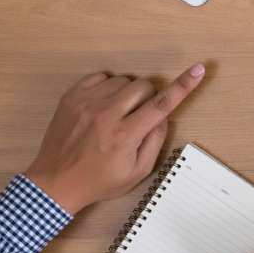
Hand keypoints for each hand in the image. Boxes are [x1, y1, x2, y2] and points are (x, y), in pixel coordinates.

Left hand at [24, 64, 205, 213]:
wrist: (55, 183)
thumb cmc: (100, 181)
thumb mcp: (137, 172)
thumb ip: (155, 141)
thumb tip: (163, 116)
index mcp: (125, 135)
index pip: (161, 104)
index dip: (183, 86)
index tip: (199, 69)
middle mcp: (106, 114)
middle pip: (143, 86)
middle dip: (149, 97)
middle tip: (139, 116)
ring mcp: (86, 103)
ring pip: (123, 80)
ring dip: (128, 93)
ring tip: (118, 113)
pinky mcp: (71, 97)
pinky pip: (101, 76)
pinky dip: (108, 87)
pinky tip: (103, 104)